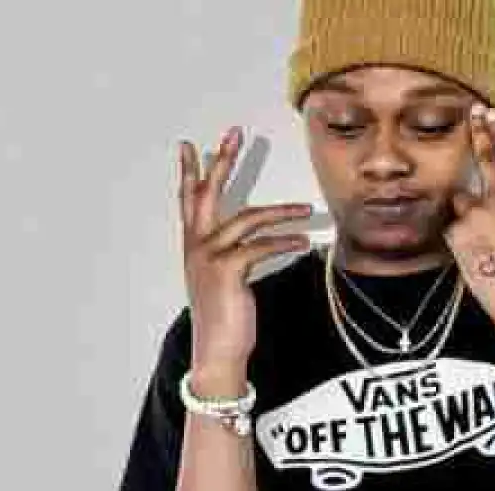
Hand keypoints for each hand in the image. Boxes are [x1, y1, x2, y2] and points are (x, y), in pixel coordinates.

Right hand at [179, 126, 311, 365]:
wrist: (218, 351)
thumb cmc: (225, 317)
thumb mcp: (223, 280)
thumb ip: (231, 255)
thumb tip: (250, 239)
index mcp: (195, 247)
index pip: (189, 201)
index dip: (190, 172)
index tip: (190, 145)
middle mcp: (196, 247)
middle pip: (208, 194)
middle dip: (223, 162)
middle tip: (234, 134)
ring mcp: (208, 258)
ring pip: (246, 219)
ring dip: (280, 212)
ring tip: (305, 210)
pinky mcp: (227, 271)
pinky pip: (260, 247)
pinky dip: (284, 241)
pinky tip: (303, 240)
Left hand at [444, 105, 494, 351]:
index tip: (492, 116)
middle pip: (484, 159)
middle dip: (478, 134)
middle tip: (472, 115)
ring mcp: (477, 214)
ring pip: (461, 202)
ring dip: (466, 214)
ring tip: (482, 242)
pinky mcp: (458, 233)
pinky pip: (451, 230)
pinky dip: (458, 240)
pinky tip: (474, 257)